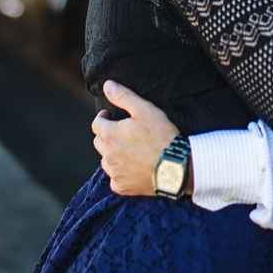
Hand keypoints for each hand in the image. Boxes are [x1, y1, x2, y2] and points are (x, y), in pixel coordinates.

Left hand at [91, 80, 179, 195]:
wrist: (176, 167)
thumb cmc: (161, 136)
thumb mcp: (144, 110)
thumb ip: (123, 96)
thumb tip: (107, 85)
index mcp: (110, 135)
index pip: (96, 124)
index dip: (103, 118)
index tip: (110, 116)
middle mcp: (107, 155)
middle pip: (99, 142)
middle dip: (107, 135)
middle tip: (122, 132)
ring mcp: (114, 172)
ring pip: (106, 160)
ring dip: (113, 154)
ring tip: (130, 150)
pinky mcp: (122, 187)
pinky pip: (115, 178)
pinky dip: (120, 173)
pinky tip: (133, 168)